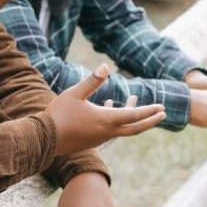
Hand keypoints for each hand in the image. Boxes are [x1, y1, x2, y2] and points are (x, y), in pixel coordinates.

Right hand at [46, 64, 165, 154]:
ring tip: (134, 101)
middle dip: (150, 120)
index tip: (162, 107)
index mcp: (105, 120)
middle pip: (135, 128)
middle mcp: (106, 131)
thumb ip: (92, 81)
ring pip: (123, 128)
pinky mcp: (92, 140)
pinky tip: (108, 105)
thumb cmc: (58, 115)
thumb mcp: (74, 94)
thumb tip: (105, 66)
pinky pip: (111, 130)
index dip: (149, 110)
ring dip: (132, 117)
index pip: (134, 115)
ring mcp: (99, 138)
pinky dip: (116, 119)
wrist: (43, 140)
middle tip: (163, 114)